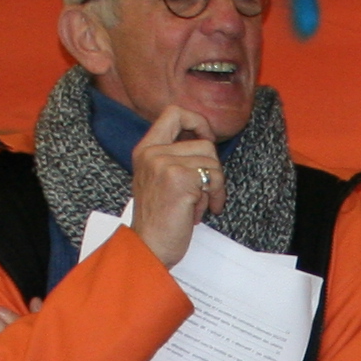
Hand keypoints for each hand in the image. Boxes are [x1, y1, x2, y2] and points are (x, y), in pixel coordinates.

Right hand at [129, 105, 222, 265]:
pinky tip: (198, 213)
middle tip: (204, 191)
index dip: (198, 122)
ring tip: (196, 205)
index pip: (175, 112)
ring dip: (213, 188)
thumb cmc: (158, 219)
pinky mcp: (179, 180)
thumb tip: (205, 139)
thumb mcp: (158, 178)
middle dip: (212, 170)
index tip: (206, 140)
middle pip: (205, 143)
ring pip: (213, 163)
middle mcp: (152, 153)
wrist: (148, 248)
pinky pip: (214, 179)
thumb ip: (173, 156)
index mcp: (146, 149)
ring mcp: (164, 164)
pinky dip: (214, 199)